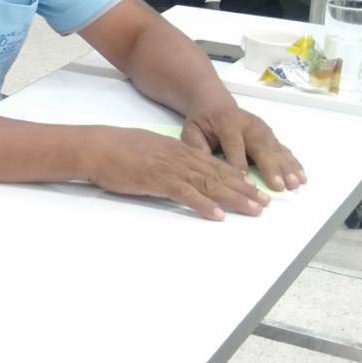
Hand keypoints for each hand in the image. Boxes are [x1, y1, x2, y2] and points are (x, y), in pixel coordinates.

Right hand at [86, 127, 269, 219]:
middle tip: (265, 204)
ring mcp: (171, 169)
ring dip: (234, 198)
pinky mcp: (158, 180)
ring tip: (253, 210)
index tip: (254, 189)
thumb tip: (179, 171)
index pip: (215, 165)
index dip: (237, 178)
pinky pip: (186, 194)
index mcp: (179, 150)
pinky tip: (217, 215)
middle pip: (219, 175)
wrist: (97, 147)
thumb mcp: (149, 150)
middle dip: (245, 190)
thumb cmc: (117, 150)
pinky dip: (203, 205)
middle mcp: (181, 157)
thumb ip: (167, 159)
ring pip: (210, 184)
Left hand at [180, 103, 305, 191]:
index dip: (239, 162)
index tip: (246, 181)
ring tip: (295, 184)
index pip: (234, 144)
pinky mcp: (270, 135)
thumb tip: (204, 167)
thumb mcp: (192, 131)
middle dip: (271, 167)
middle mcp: (249, 124)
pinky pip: (283, 149)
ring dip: (287, 167)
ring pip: (276, 149)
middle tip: (280, 186)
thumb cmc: (202, 122)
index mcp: (227, 123)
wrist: (215, 103)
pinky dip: (293, 163)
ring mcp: (263, 129)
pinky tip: (301, 176)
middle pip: (261, 147)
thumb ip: (197, 147)